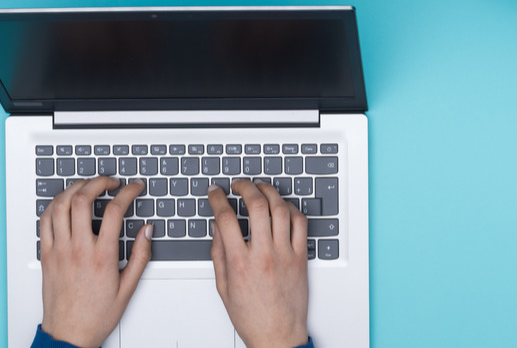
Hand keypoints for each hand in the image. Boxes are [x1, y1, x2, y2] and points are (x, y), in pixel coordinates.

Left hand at [40, 177, 151, 347]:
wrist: (69, 333)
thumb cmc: (96, 315)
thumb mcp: (129, 287)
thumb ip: (141, 255)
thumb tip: (146, 230)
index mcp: (102, 256)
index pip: (115, 210)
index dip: (127, 191)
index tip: (133, 187)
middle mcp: (78, 249)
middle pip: (82, 199)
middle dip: (98, 181)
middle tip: (110, 181)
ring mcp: (58, 250)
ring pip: (60, 205)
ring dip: (75, 188)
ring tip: (88, 186)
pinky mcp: (46, 255)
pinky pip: (44, 221)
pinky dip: (55, 205)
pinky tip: (65, 203)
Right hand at [208, 180, 309, 347]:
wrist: (278, 336)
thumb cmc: (252, 316)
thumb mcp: (224, 287)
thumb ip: (218, 254)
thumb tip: (217, 228)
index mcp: (240, 262)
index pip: (225, 218)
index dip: (218, 198)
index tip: (215, 192)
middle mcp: (264, 254)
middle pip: (257, 205)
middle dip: (245, 187)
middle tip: (239, 184)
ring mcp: (285, 254)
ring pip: (281, 209)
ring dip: (269, 192)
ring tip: (260, 189)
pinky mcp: (301, 258)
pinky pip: (300, 223)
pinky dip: (291, 209)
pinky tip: (282, 207)